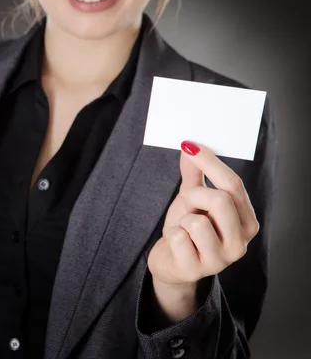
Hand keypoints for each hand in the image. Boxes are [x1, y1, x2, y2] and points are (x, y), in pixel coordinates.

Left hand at [148, 141, 259, 287]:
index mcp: (246, 222)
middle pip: (220, 200)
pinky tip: (176, 244)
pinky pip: (178, 238)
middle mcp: (240, 244)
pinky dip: (171, 235)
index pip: (234, 186)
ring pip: (197, 221)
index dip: (211, 163)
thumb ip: (194, 175)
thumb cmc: (187, 230)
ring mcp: (219, 261)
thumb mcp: (192, 201)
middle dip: (195, 195)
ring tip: (183, 228)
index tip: (189, 146)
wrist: (171, 264)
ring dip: (182, 219)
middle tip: (187, 201)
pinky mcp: (195, 270)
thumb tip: (190, 147)